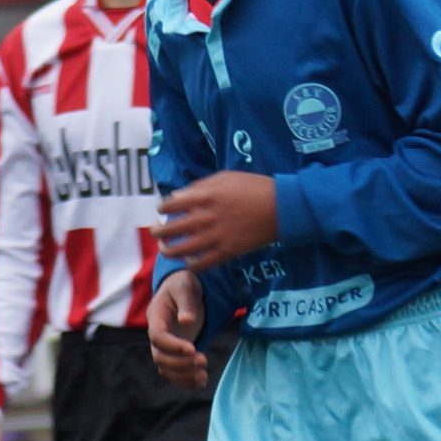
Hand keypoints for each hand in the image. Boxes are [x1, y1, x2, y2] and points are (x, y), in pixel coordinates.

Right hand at [148, 269, 209, 389]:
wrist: (182, 289)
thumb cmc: (183, 284)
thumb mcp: (185, 287)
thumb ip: (186, 303)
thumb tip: (187, 321)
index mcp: (156, 317)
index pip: (157, 336)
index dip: (172, 345)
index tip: (192, 348)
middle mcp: (157, 334)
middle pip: (159, 356)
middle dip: (180, 363)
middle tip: (203, 360)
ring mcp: (164, 346)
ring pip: (165, 368)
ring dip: (182, 375)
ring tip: (203, 376)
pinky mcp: (174, 352)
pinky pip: (174, 372)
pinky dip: (185, 380)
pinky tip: (202, 381)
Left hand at [154, 171, 277, 270]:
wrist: (284, 207)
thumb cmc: (256, 187)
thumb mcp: (228, 177)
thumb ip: (201, 185)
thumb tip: (178, 196)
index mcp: (207, 196)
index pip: (171, 204)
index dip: (163, 207)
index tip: (162, 210)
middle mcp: (207, 217)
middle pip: (171, 228)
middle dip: (158, 231)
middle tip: (156, 231)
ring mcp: (216, 236)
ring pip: (181, 249)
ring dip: (168, 251)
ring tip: (166, 249)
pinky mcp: (228, 252)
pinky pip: (202, 264)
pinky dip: (191, 264)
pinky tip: (189, 261)